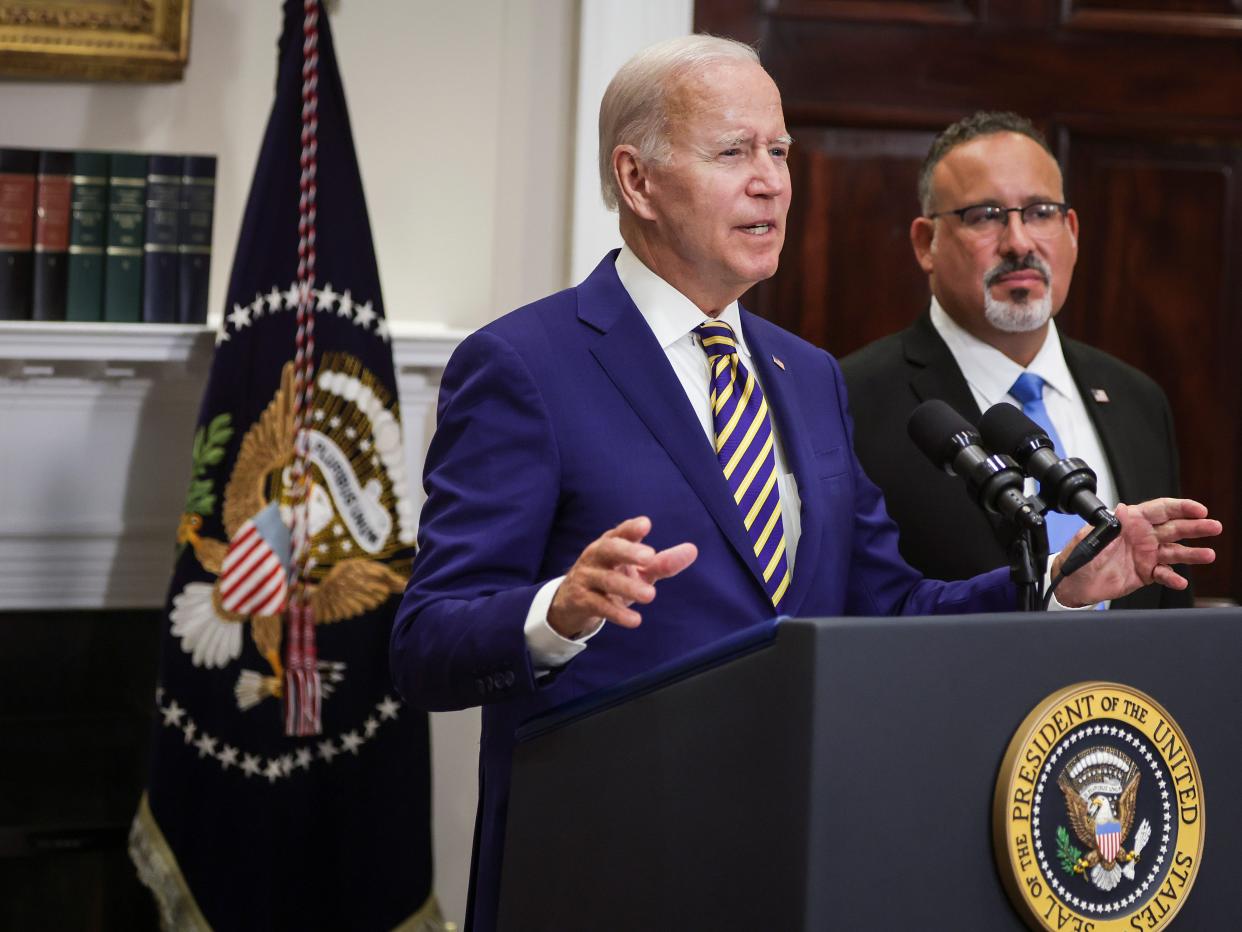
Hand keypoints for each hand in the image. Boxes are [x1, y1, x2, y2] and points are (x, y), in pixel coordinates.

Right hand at [547, 516, 697, 638]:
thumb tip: (692, 550)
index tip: (646, 524)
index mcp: (610, 543)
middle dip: (628, 551)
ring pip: (607, 580)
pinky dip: (617, 613)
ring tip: (651, 595)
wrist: (572, 601)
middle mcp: (596, 556)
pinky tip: (635, 620)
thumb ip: (662, 562)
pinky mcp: (582, 600)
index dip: (631, 528)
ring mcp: (587, 578)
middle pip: (609, 549)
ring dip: (628, 586)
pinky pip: (599, 605)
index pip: (620, 532)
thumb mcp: (637, 570)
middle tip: (649, 557)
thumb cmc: (612, 578)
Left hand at [1053, 498, 1220, 607]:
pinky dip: (1172, 578)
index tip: (1198, 509)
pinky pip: (1164, 574)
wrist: (1073, 583)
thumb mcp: (1090, 536)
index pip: (1160, 510)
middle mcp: (1142, 536)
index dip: (1180, 508)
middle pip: (1174, 529)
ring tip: (1207, 555)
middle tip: (1214, 527)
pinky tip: (1179, 581)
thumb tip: (1121, 510)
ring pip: (1174, 552)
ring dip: (1192, 554)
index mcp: (1130, 521)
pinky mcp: (1145, 573)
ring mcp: (1146, 555)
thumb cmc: (1078, 555)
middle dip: (1195, 527)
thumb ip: (1109, 525)